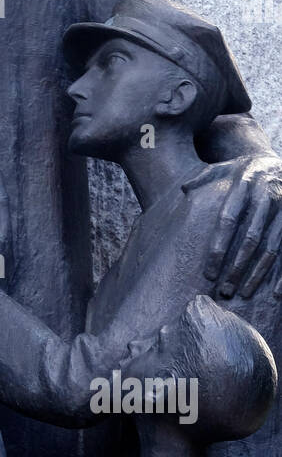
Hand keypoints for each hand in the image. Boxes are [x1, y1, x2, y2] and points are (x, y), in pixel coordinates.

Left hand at [186, 154, 281, 299]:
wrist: (278, 162)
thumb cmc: (246, 170)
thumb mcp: (226, 166)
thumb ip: (205, 177)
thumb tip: (183, 188)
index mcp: (244, 185)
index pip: (228, 220)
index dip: (219, 247)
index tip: (210, 273)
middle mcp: (266, 196)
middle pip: (251, 238)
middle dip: (237, 267)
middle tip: (225, 290)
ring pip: (272, 247)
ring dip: (258, 273)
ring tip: (244, 293)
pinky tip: (277, 293)